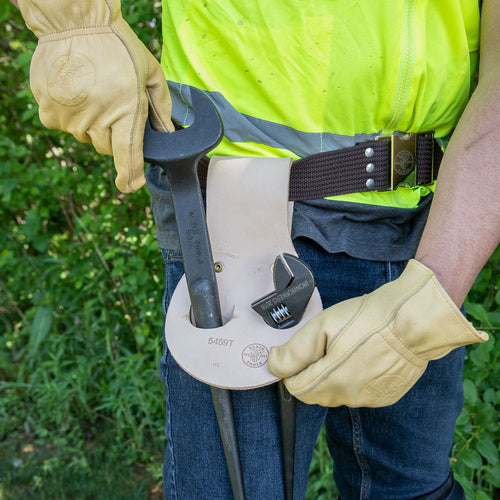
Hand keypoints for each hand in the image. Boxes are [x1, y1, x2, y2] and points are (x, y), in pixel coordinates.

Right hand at [18, 0, 173, 192]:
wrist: (73, 20)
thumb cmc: (118, 45)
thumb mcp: (150, 73)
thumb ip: (161, 107)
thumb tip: (169, 135)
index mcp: (125, 111)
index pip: (128, 157)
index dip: (130, 176)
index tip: (129, 185)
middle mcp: (96, 119)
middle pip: (107, 147)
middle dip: (113, 133)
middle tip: (113, 103)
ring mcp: (69, 116)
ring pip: (85, 136)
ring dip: (91, 122)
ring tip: (93, 91)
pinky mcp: (48, 111)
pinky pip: (62, 125)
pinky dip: (69, 114)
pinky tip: (75, 91)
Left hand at [268, 259, 487, 407]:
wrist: (413, 322)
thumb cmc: (367, 319)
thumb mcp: (322, 326)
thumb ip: (293, 351)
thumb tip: (273, 364)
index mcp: (329, 382)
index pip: (294, 388)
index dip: (292, 369)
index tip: (302, 350)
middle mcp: (348, 398)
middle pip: (314, 393)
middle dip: (311, 373)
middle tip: (325, 345)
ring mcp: (368, 399)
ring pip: (337, 394)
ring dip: (333, 377)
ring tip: (347, 348)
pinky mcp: (385, 396)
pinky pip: (359, 393)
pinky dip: (355, 379)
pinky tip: (365, 357)